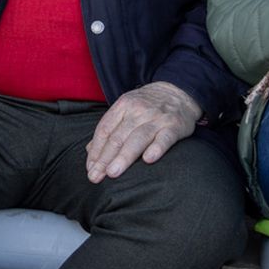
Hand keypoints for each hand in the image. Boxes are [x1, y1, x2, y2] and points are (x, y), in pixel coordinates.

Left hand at [85, 81, 200, 182]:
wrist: (178, 91)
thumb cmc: (147, 105)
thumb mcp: (126, 108)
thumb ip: (109, 128)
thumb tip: (89, 150)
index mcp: (123, 106)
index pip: (105, 130)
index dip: (96, 151)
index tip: (90, 168)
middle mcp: (138, 111)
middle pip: (118, 137)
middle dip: (105, 159)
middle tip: (95, 177)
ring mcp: (157, 118)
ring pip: (137, 138)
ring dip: (124, 157)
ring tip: (112, 173)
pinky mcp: (174, 126)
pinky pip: (164, 138)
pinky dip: (157, 148)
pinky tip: (148, 160)